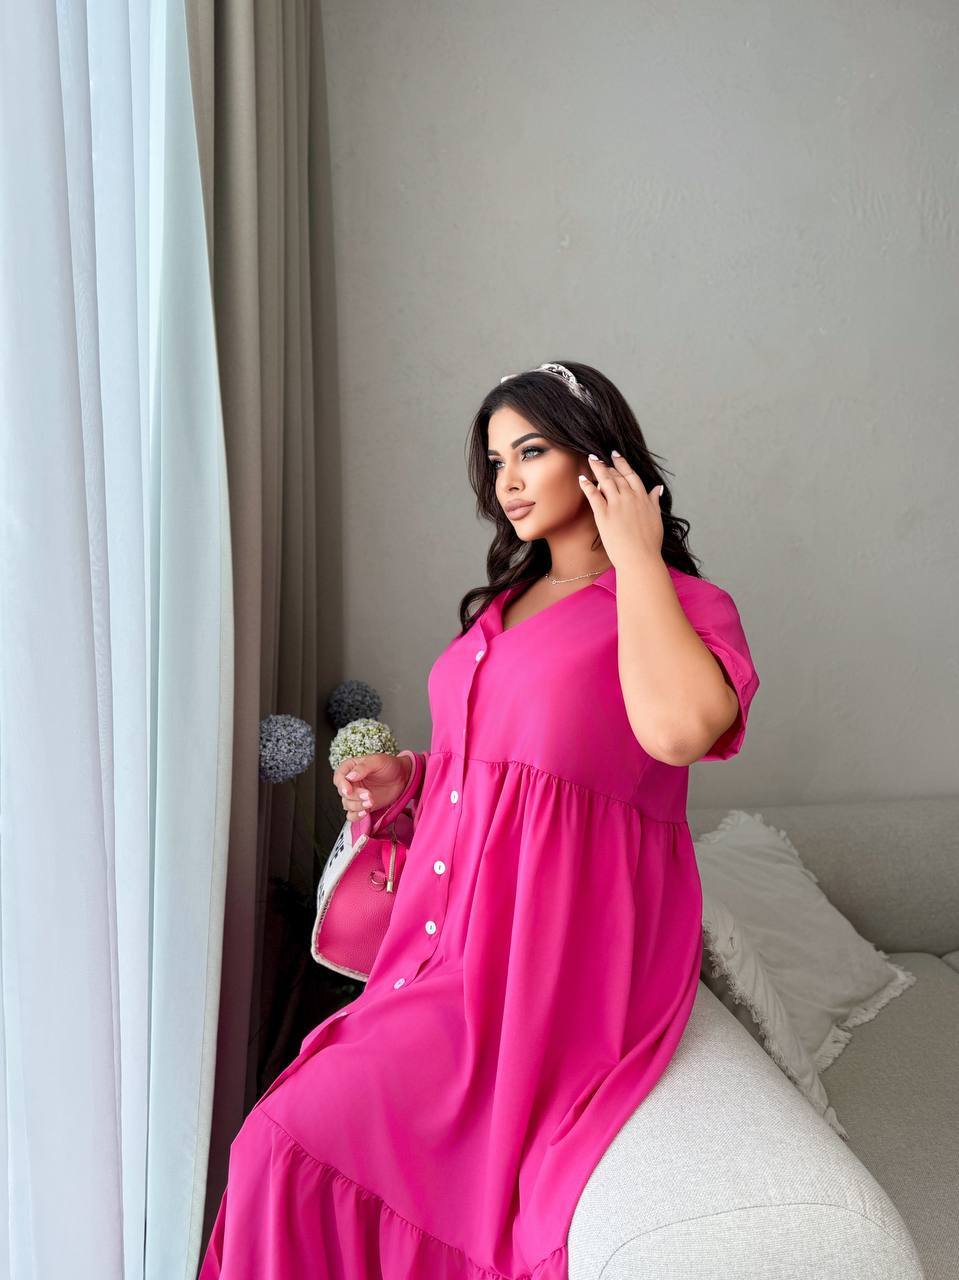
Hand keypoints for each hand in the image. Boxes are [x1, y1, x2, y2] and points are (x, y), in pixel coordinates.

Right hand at [332, 752, 411, 823]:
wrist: (402, 777)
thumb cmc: (390, 765)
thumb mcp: (377, 761)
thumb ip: (363, 767)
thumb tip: (350, 776)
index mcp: (350, 768)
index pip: (339, 778)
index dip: (342, 785)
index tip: (348, 790)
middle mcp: (350, 783)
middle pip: (343, 793)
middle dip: (354, 796)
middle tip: (368, 794)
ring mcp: (356, 795)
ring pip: (347, 805)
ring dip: (357, 806)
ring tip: (371, 802)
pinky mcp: (362, 805)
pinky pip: (352, 815)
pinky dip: (356, 816)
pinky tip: (365, 812)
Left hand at [578, 451, 663, 566]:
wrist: (640, 558)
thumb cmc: (650, 543)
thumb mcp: (657, 518)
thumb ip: (654, 501)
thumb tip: (658, 488)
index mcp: (643, 498)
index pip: (631, 475)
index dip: (622, 463)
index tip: (615, 455)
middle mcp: (630, 497)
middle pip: (617, 476)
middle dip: (607, 465)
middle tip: (598, 457)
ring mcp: (617, 505)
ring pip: (606, 481)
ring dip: (597, 468)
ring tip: (590, 459)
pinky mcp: (604, 515)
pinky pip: (594, 495)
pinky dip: (587, 485)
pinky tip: (581, 478)